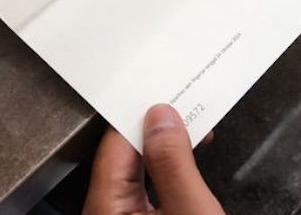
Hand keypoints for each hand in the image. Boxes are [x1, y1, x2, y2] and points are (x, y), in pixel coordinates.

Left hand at [83, 105, 224, 214]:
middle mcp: (106, 212)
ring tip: (193, 131)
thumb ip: (175, 166)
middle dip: (157, 130)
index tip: (165, 97)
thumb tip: (163, 120)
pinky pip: (147, 187)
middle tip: (184, 109)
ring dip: (165, 149)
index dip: (141, 116)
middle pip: (124, 156)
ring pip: (137, 171)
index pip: (114, 145)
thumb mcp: (193, 211)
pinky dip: (167, 170)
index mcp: (106, 209)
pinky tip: (186, 161)